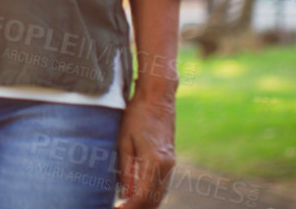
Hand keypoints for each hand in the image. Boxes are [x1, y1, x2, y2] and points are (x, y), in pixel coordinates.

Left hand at [116, 89, 176, 208]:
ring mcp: (171, 163)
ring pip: (160, 194)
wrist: (157, 98)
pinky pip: (161, 185)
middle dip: (137, 208)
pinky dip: (150, 194)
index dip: (130, 207)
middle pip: (154, 200)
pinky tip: (136, 196)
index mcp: (155, 162)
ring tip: (125, 205)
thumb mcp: (124, 141)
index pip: (143, 196)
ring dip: (144, 204)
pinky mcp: (170, 160)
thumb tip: (125, 194)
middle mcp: (167, 166)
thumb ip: (126, 169)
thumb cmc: (136, 116)